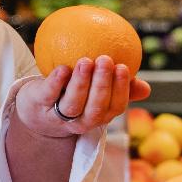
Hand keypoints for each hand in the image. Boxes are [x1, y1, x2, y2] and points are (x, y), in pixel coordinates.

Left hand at [15, 56, 150, 140]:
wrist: (36, 111)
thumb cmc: (73, 96)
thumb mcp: (96, 95)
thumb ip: (120, 89)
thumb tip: (146, 88)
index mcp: (98, 116)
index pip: (115, 107)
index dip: (121, 89)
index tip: (123, 67)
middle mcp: (80, 121)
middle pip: (94, 108)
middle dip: (102, 84)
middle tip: (105, 60)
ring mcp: (58, 116)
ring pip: (72, 104)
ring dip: (80, 83)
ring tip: (85, 60)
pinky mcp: (38, 106)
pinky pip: (48, 95)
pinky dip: (56, 82)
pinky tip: (62, 68)